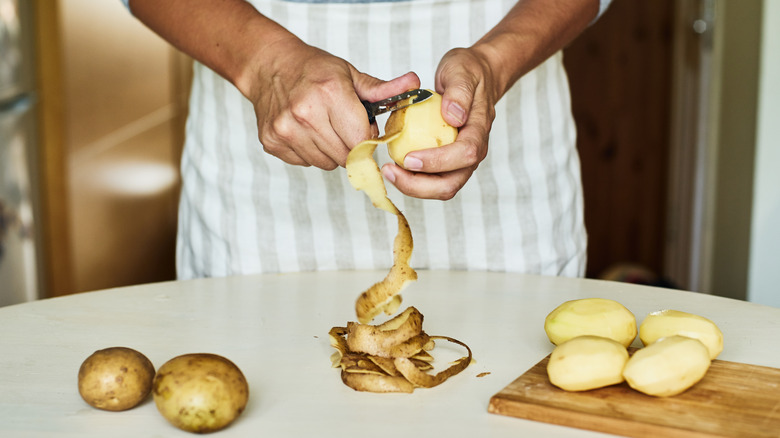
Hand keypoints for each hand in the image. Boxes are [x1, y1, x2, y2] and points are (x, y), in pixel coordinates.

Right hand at [248, 38, 420, 169]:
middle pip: (345, 156)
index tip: (365, 131)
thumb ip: (383, 89)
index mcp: (330, 94)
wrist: (269, 66)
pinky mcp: (272, 143)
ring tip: (323, 127)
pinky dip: (310, 152)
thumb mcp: (350, 74)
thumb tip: (415, 85)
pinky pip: (305, 163)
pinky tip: (306, 131)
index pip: (362, 141)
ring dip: (331, 151)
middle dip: (351, 147)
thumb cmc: (314, 70)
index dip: (368, 140)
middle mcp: (305, 113)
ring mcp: (286, 130)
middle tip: (343, 127)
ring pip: (326, 163)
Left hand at [380, 47, 498, 199]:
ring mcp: (460, 161)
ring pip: (439, 188)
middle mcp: (473, 153)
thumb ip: (459, 92)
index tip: (409, 158)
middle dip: (419, 186)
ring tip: (388, 171)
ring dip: (412, 186)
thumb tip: (453, 116)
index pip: (464, 154)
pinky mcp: (448, 162)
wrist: (475, 77)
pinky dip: (411, 178)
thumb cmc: (469, 73)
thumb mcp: (463, 71)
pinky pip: (430, 179)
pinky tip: (393, 166)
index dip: (437, 161)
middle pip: (450, 184)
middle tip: (390, 171)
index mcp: (479, 131)